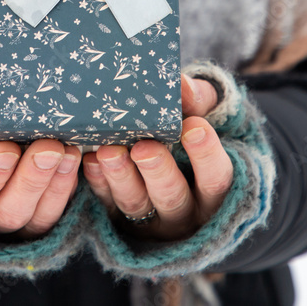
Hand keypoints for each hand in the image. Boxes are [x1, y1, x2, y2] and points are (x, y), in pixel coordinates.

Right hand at [0, 40, 81, 237]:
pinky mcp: (41, 212)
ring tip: (68, 149)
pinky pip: (57, 211)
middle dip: (30, 180)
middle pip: (6, 212)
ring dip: (54, 183)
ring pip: (35, 217)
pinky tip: (77, 158)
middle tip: (49, 146)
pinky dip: (68, 187)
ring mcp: (15, 216)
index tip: (6, 149)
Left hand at [81, 75, 232, 240]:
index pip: (216, 177)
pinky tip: (90, 161)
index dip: (206, 155)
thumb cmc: (189, 129)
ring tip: (109, 152)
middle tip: (143, 148)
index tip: (193, 125)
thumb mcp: (200, 113)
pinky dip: (98, 183)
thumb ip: (198, 100)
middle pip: (173, 196)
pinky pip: (107, 204)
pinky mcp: (118, 219)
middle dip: (157, 171)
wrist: (163, 147)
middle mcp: (184, 210)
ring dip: (121, 177)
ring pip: (137, 204)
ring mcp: (150, 218)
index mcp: (211, 189)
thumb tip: (184, 87)